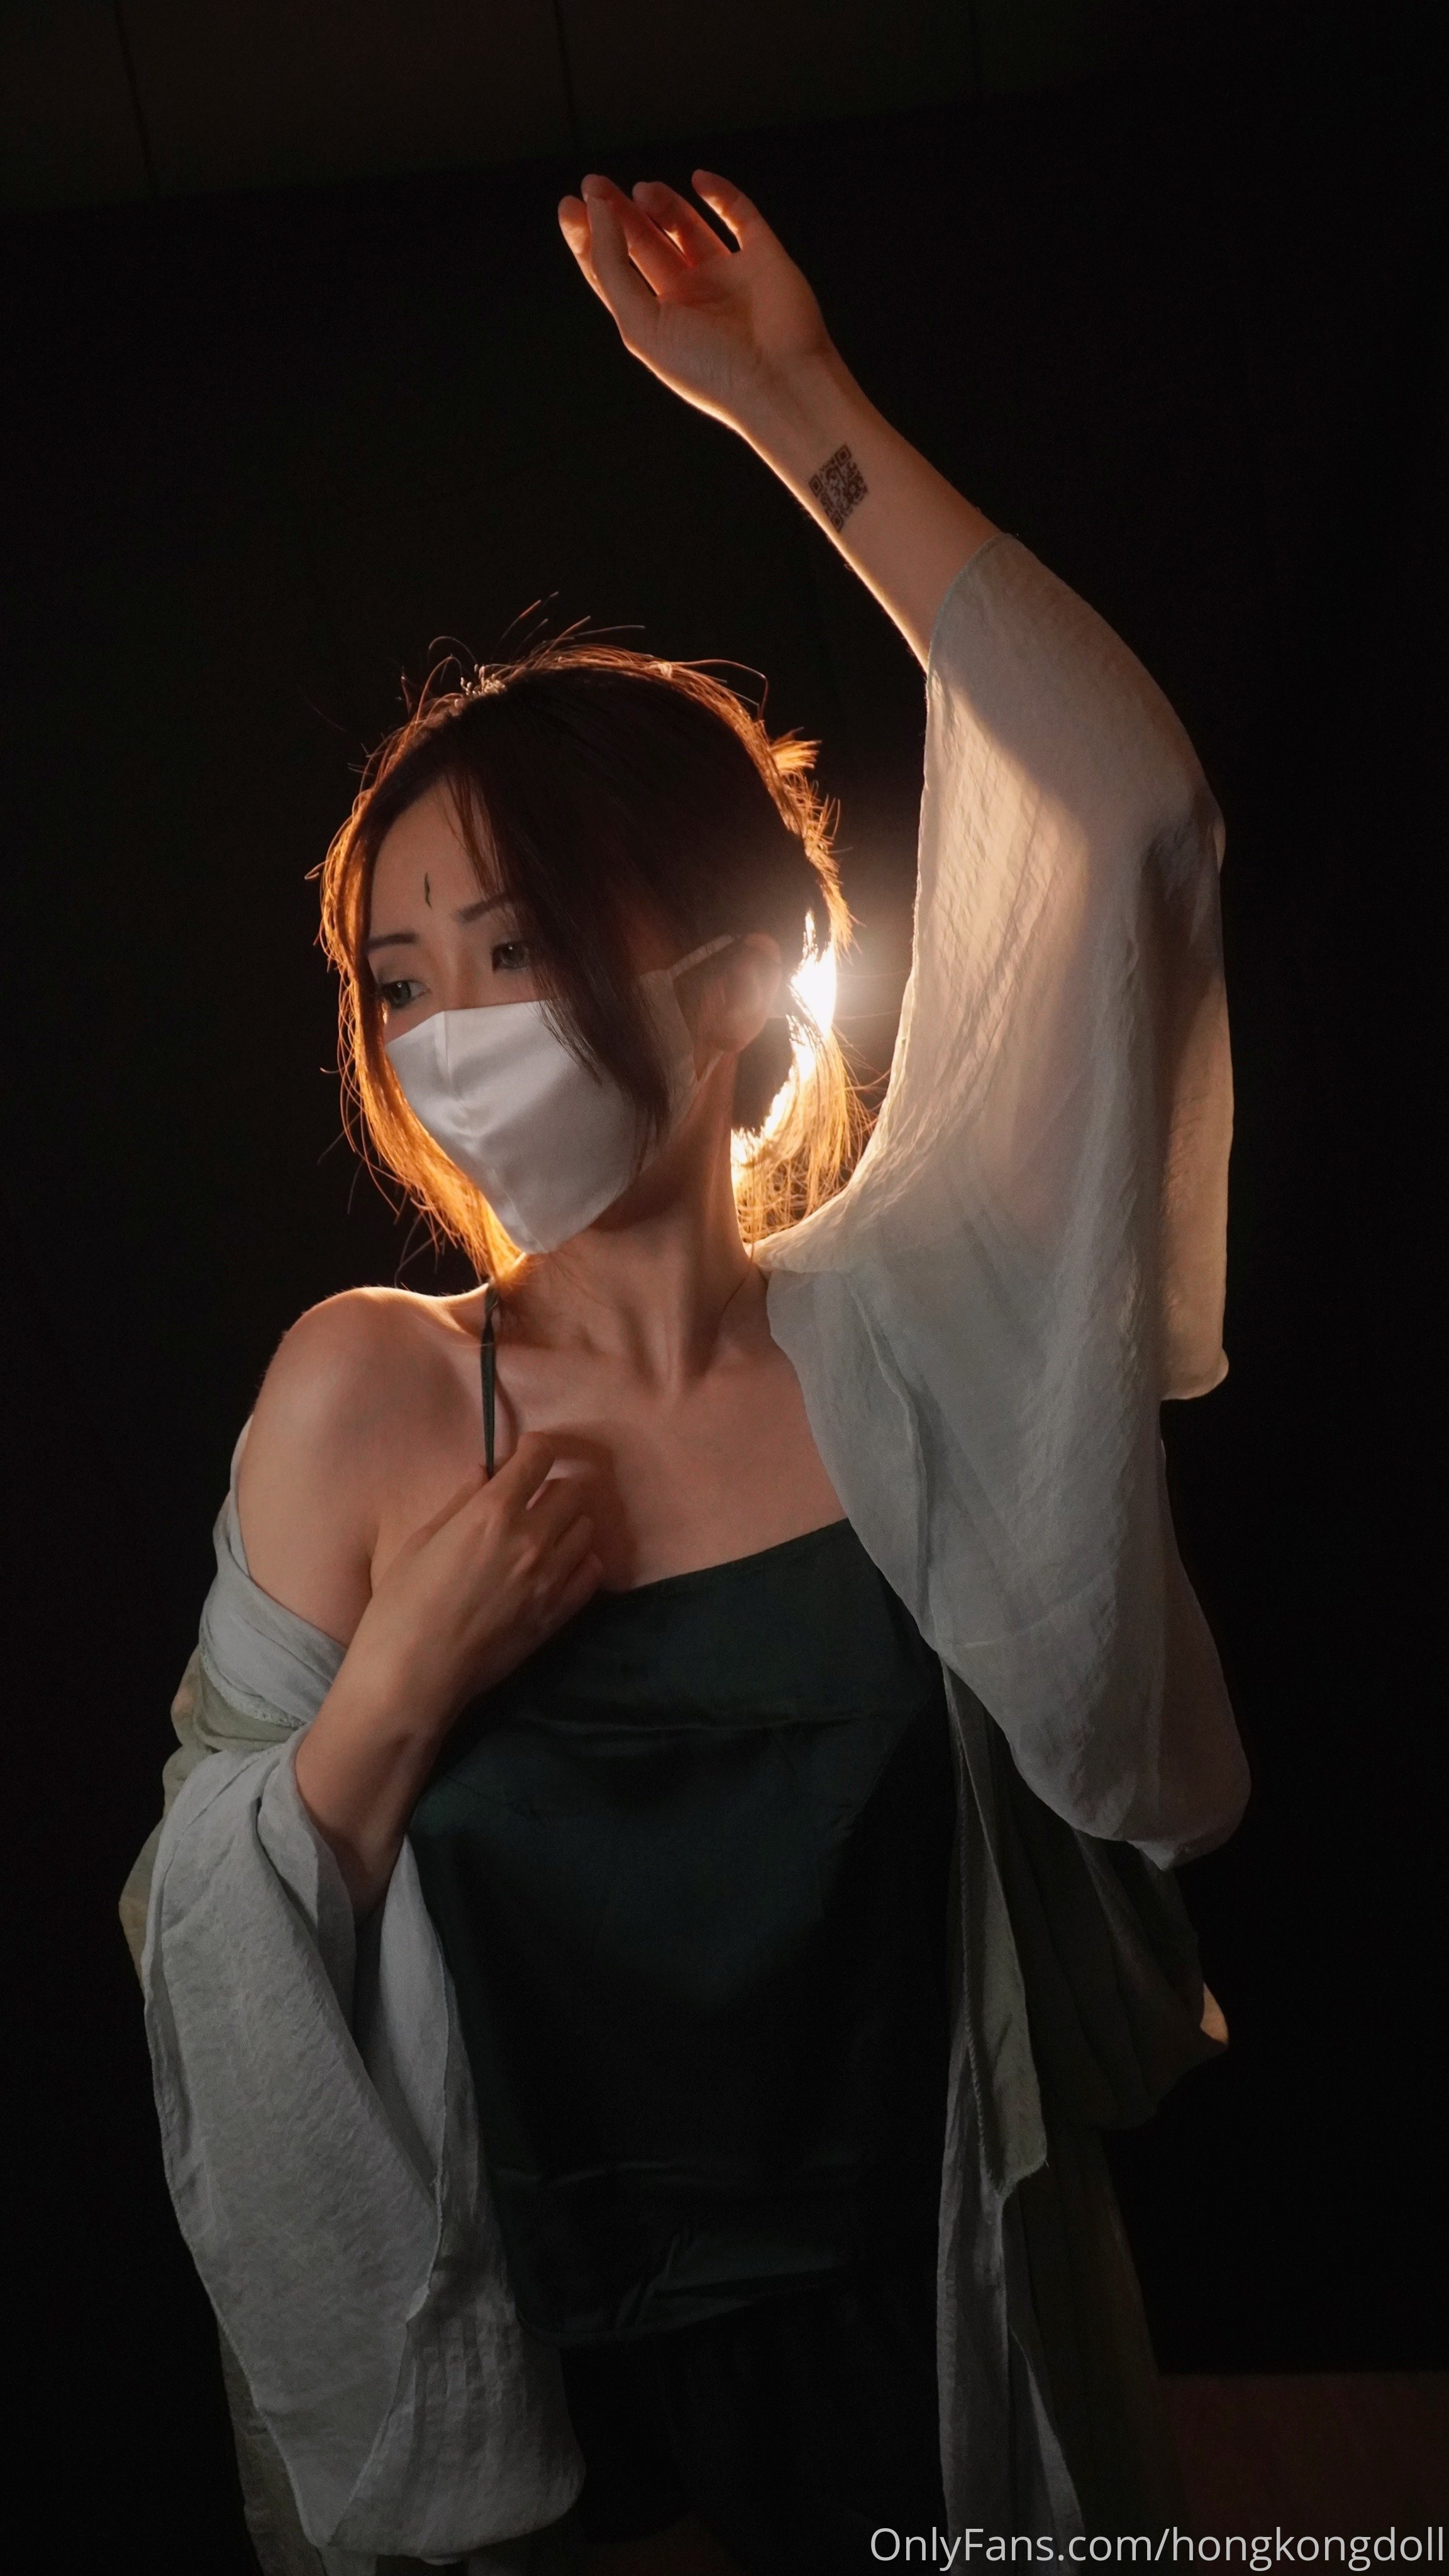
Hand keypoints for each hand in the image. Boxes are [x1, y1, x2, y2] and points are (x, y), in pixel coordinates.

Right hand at [354, 1433, 601, 1729]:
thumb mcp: (422, 1541)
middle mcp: (532, 1538)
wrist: (414, 1676)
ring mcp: (551, 1578)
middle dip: (554, 1485)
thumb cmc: (402, 1605)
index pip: (540, 1457)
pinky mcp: (558, 1614)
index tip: (528, 1451)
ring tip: (546, 1531)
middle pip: (573, 1489)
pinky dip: (581, 1560)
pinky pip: (592, 1572)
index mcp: (493, 1512)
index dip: (536, 1447)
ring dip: (569, 1522)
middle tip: (534, 1495)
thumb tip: (484, 1471)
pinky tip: (559, 1564)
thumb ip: (460, 1502)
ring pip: (586, 1529)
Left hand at [557, 170, 833, 434]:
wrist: (779, 381)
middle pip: (643, 242)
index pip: (614, 270)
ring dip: (661, 203)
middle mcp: (688, 297)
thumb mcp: (640, 324)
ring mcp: (725, 276)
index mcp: (656, 320)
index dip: (591, 236)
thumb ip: (612, 267)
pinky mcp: (762, 258)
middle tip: (595, 183)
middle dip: (617, 211)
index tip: (571, 204)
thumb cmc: (710, 368)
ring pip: (684, 226)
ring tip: (642, 191)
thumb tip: (598, 212)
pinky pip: (740, 215)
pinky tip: (699, 180)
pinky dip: (721, 193)